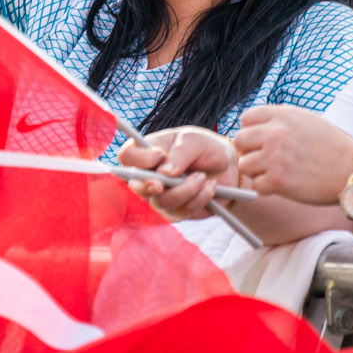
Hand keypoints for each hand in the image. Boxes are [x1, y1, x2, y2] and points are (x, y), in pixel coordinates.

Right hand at [118, 126, 235, 219]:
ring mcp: (160, 197)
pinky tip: (209, 188)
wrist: (226, 167)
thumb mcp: (194, 140)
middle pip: (137, 186)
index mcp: (147, 152)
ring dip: (187, 189)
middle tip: (169, 180)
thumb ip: (180, 153)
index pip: (127, 156)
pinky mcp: (175, 212)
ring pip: (162, 202)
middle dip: (155, 185)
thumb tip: (165, 172)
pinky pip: (181, 212)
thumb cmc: (204, 148)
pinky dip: (199, 199)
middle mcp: (148, 176)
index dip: (138, 158)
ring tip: (203, 177)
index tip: (160, 155)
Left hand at [234, 105, 352, 205]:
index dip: (250, 131)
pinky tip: (282, 185)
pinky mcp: (278, 180)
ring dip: (257, 171)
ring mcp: (275, 156)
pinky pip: (256, 185)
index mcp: (283, 115)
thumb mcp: (306, 121)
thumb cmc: (332, 147)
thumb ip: (279, 121)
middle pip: (240, 141)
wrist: (352, 170)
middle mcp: (276, 133)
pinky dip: (266, 188)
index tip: (260, 142)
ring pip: (244, 164)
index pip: (246, 118)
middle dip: (249, 151)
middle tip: (264, 160)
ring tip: (275, 173)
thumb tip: (253, 129)